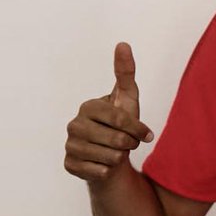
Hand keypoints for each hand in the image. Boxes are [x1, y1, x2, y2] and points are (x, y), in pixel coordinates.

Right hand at [64, 42, 154, 181]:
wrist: (109, 155)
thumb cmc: (120, 124)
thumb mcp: (127, 98)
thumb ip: (126, 72)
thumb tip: (123, 43)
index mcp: (88, 106)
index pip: (121, 119)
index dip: (138, 129)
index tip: (146, 134)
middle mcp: (74, 124)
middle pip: (117, 140)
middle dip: (130, 144)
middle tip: (127, 143)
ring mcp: (69, 145)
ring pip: (110, 158)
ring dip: (120, 158)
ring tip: (116, 152)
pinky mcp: (69, 165)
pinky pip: (99, 172)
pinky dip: (108, 171)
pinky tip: (104, 164)